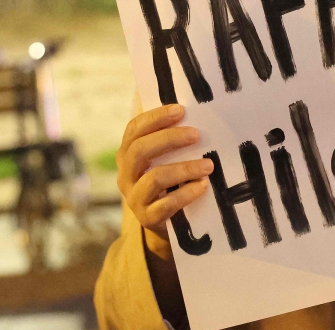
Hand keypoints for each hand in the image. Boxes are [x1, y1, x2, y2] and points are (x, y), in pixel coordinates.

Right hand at [117, 103, 212, 257]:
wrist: (166, 223)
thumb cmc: (168, 183)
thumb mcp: (163, 160)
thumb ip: (170, 142)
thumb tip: (193, 113)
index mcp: (126, 154)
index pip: (134, 129)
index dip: (155, 117)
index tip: (180, 110)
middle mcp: (125, 174)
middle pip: (140, 150)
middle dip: (169, 139)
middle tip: (196, 134)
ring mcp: (134, 198)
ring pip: (154, 178)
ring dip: (184, 168)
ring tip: (208, 165)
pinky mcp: (147, 218)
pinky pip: (166, 204)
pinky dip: (186, 193)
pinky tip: (203, 186)